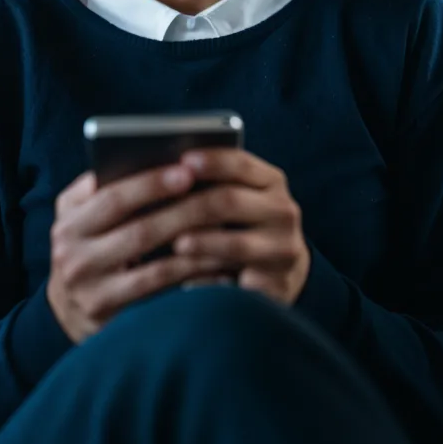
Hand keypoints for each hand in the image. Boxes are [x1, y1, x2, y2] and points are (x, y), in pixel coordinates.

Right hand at [46, 164, 214, 342]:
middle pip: (139, 231)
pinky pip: (160, 290)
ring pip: (155, 265)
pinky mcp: (108, 312)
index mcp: (68, 221)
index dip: (152, 184)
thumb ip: (104, 192)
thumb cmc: (88, 250)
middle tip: (218, 198)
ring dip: (195, 245)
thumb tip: (154, 162)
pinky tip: (216, 264)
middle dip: (183, 212)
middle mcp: (71, 254)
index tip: (187, 171)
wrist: (65, 309)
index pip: (113, 197)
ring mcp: (88, 288)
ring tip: (225, 230)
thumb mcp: (82, 219)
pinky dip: (191, 275)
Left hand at [161, 148, 311, 305]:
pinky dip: (211, 279)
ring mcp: (285, 248)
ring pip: (237, 244)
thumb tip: (159, 176)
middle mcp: (283, 210)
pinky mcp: (280, 282)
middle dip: (188, 207)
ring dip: (203, 243)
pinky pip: (241, 281)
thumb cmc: (239, 229)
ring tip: (176, 245)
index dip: (211, 161)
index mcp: (270, 181)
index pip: (240, 164)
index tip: (183, 160)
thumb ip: (208, 187)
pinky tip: (187, 281)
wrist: (278, 275)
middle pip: (230, 201)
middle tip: (156, 213)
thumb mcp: (233, 203)